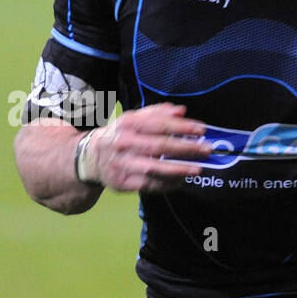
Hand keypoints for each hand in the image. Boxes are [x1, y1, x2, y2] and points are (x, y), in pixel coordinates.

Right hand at [85, 103, 211, 192]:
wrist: (89, 158)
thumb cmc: (120, 136)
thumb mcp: (133, 119)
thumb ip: (157, 113)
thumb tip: (181, 111)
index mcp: (127, 125)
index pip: (158, 124)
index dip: (181, 127)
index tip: (201, 129)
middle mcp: (123, 143)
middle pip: (158, 146)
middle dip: (185, 148)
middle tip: (207, 149)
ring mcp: (122, 165)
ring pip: (153, 168)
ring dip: (178, 169)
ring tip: (197, 169)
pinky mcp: (122, 183)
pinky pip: (148, 186)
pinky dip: (166, 184)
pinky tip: (181, 181)